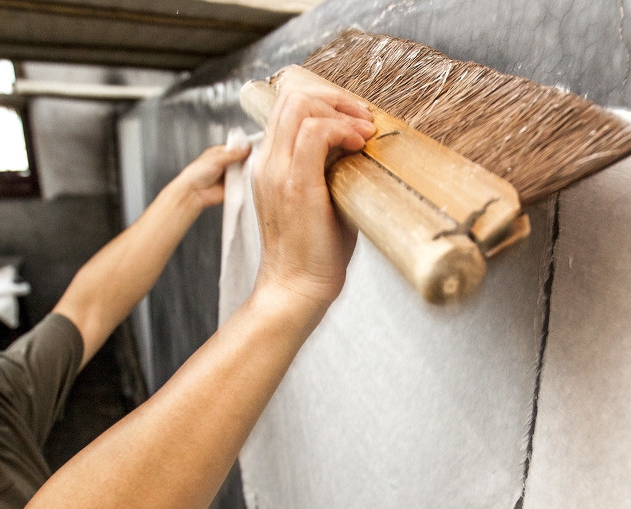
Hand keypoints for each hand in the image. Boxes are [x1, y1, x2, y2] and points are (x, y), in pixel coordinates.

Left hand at [173, 144, 250, 208]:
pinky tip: (247, 181)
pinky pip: (243, 184)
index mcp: (221, 153)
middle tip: (252, 161)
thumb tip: (246, 147)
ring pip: (244, 172)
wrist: (194, 192)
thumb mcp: (216, 159)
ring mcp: (230, 176)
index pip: (237, 148)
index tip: (253, 148)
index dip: (245, 148)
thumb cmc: (197, 174)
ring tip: (249, 171)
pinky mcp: (233, 187)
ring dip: (247, 172)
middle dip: (248, 161)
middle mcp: (227, 164)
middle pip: (243, 160)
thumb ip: (233, 154)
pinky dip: (246, 183)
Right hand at [252, 82, 374, 308]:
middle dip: (334, 98)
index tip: (354, 119)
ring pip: (299, 105)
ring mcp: (277, 172)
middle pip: (292, 96)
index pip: (287, 106)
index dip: (325, 101)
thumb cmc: (313, 252)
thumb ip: (328, 170)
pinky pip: (314, 133)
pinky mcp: (295, 185)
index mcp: (270, 165)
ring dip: (339, 110)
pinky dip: (341, 129)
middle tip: (362, 118)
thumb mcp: (321, 200)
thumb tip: (358, 149)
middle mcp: (267, 163)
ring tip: (363, 132)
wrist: (296, 289)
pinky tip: (358, 145)